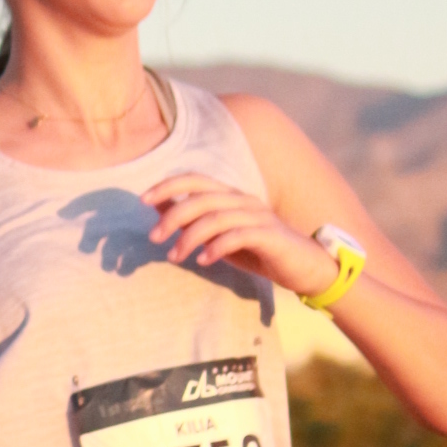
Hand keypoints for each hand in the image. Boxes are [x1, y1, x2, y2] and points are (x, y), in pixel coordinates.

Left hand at [143, 173, 339, 298]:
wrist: (303, 266)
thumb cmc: (257, 250)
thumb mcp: (220, 235)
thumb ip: (195, 221)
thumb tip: (160, 210)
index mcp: (231, 196)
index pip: (196, 180)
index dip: (169, 185)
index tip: (143, 200)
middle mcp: (243, 200)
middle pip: (202, 198)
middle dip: (173, 217)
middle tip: (154, 238)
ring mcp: (258, 217)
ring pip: (216, 218)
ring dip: (189, 237)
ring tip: (174, 256)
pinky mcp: (269, 236)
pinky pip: (238, 236)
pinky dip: (216, 247)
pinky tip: (203, 261)